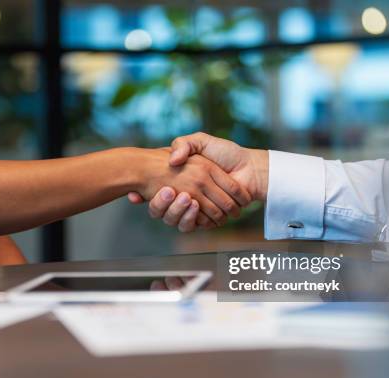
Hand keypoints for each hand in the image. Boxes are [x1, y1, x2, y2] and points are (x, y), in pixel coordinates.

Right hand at [129, 133, 268, 230]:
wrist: (248, 167)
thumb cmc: (226, 153)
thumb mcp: (200, 142)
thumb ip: (183, 144)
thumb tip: (171, 159)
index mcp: (179, 180)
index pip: (155, 192)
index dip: (146, 194)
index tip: (139, 191)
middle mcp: (185, 196)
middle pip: (162, 210)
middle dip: (161, 204)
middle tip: (167, 191)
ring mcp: (196, 209)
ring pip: (175, 219)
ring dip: (177, 210)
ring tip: (185, 198)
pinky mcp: (207, 219)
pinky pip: (193, 225)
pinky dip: (193, 218)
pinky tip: (194, 204)